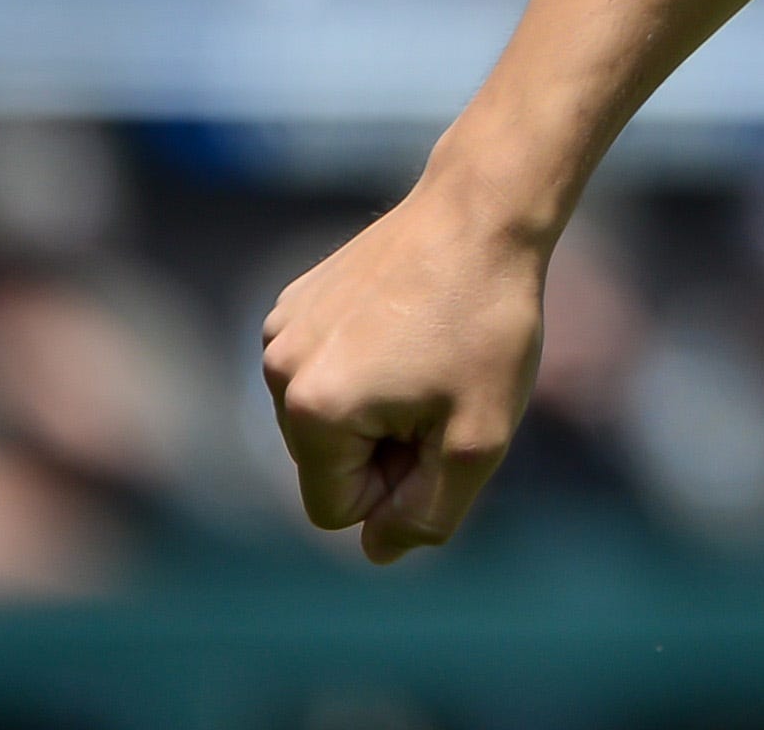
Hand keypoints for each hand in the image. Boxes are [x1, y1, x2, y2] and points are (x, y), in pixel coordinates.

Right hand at [260, 170, 552, 562]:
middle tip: (446, 385)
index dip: (399, 486)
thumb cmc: (488, 323)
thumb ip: (427, 514)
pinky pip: (327, 368)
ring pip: (327, 416)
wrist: (483, 211)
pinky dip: (368, 361)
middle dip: (385, 444)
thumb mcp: (478, 438)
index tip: (442, 429)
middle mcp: (275, 370)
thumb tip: (377, 552)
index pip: (338, 510)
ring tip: (431, 349)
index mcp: (309, 411)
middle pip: (327, 462)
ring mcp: (280, 330)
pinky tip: (413, 319)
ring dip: (378, 404)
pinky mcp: (295, 299)